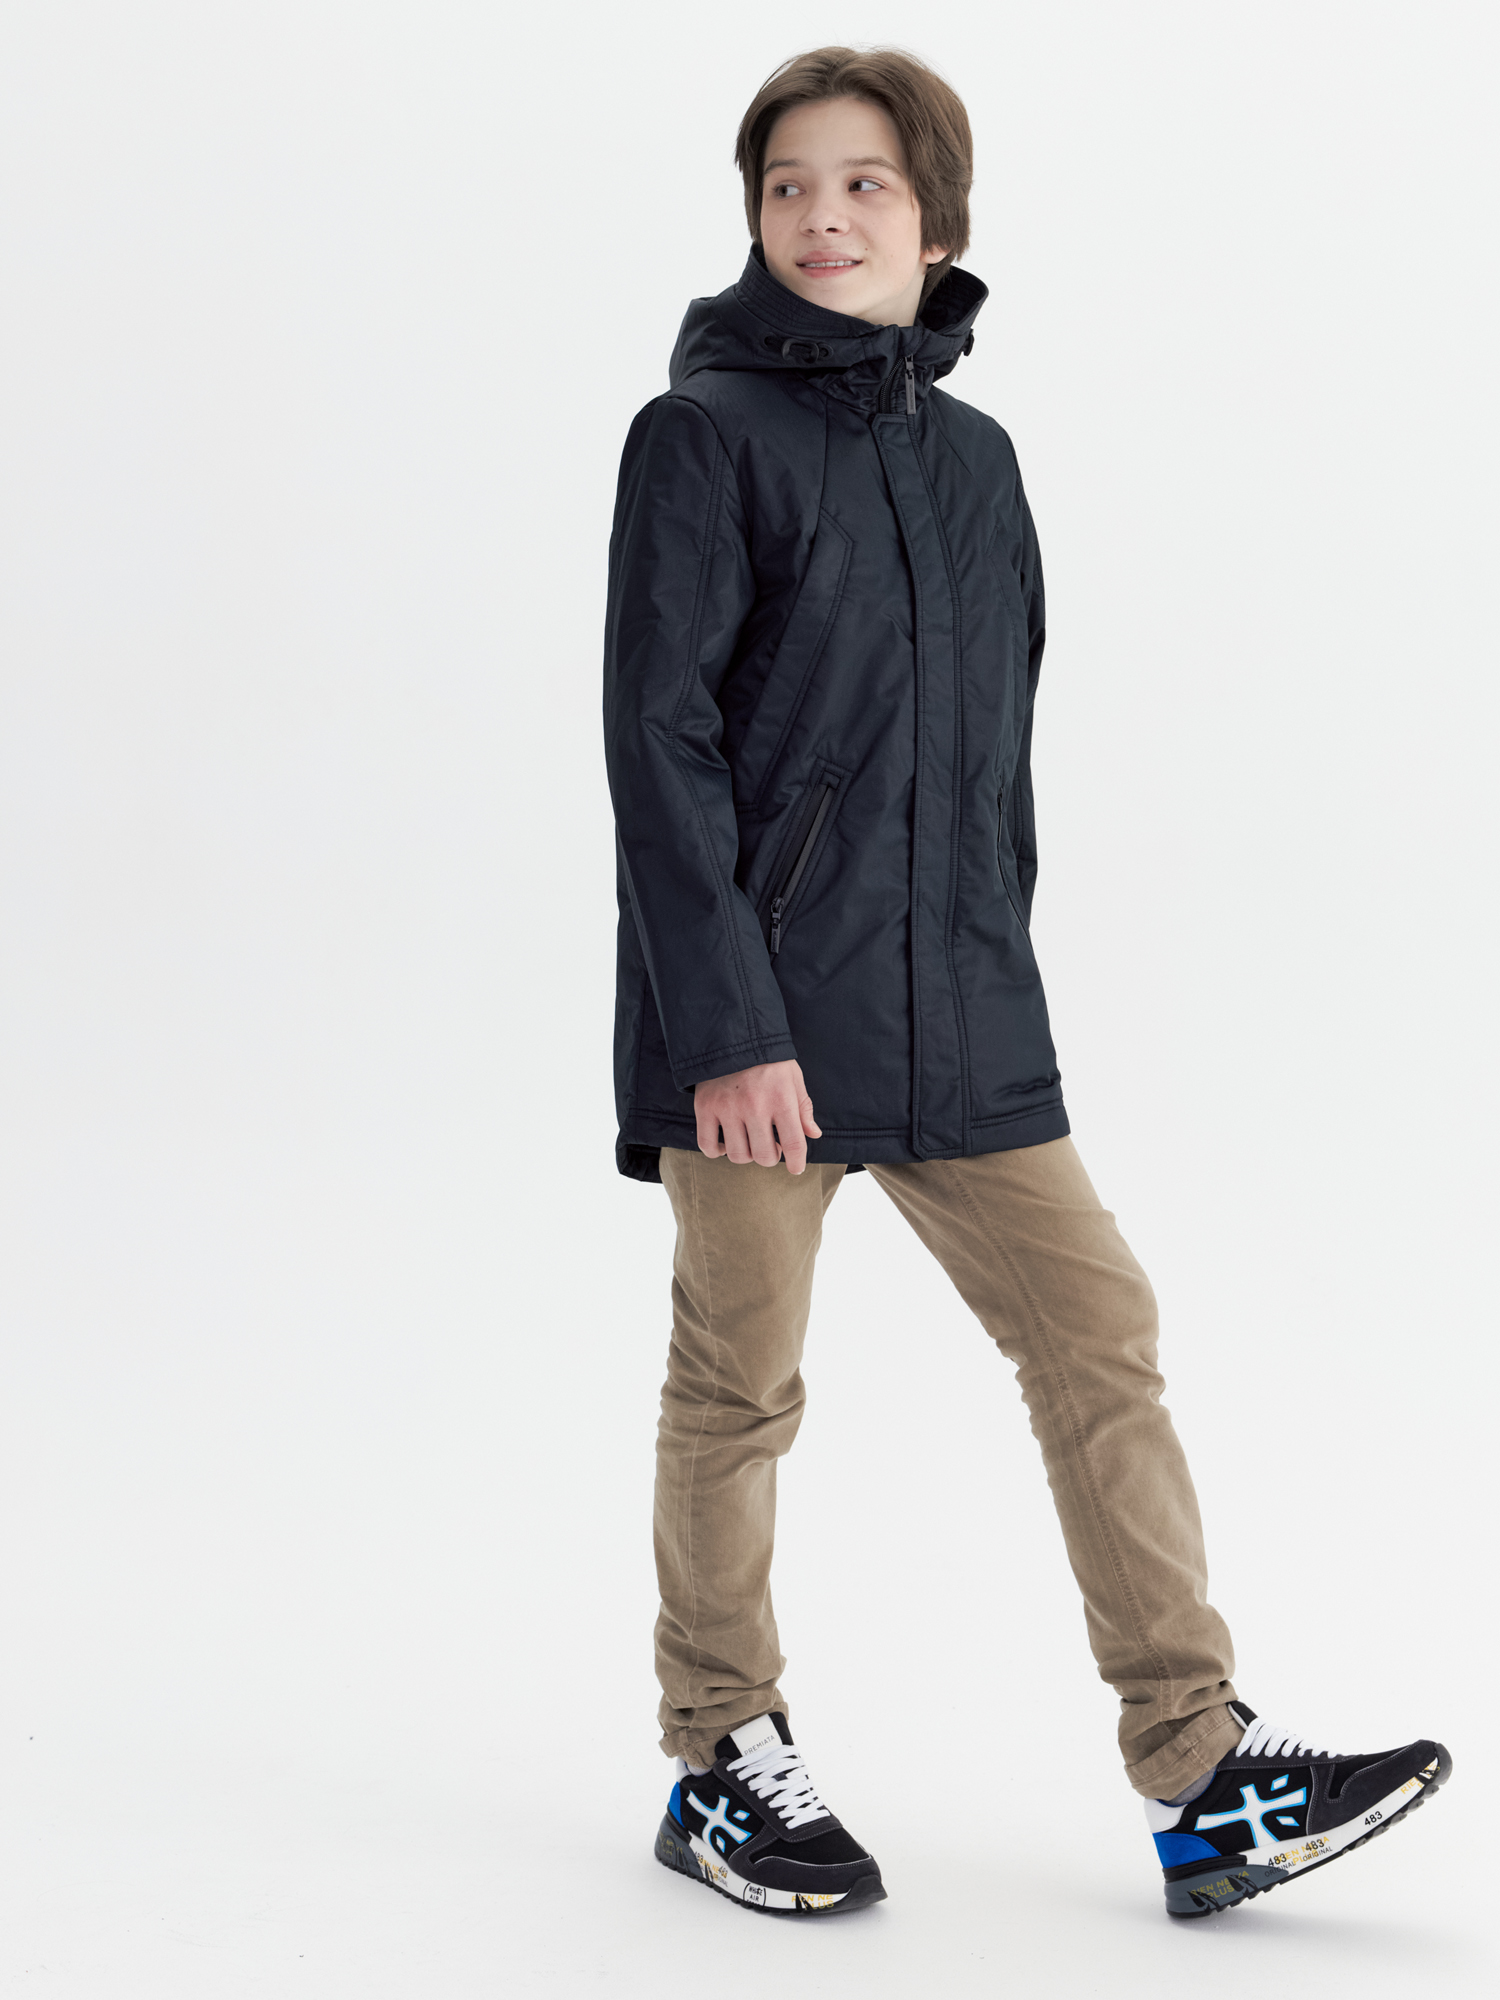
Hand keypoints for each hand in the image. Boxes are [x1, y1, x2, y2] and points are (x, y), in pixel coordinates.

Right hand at [694, 1059, 821, 1173]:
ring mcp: (727, 1107)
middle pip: (764, 1155)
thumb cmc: (768, 1058)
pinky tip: (726, 1142)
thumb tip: (813, 1134)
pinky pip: (707, 1145)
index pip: (794, 1143)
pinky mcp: (705, 1107)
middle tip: (771, 1146)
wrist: (731, 1034)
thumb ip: (803, 1108)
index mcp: (781, 1098)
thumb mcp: (793, 1077)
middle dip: (771, 1157)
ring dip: (747, 1154)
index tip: (796, 1168)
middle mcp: (754, 1105)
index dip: (797, 1162)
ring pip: (738, 1155)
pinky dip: (717, 1151)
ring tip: (750, 1141)